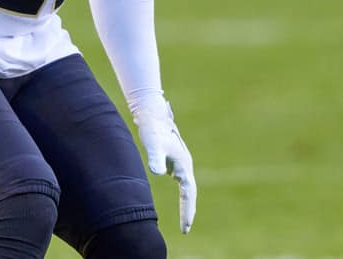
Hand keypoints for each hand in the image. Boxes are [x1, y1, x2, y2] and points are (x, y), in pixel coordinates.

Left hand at [133, 97, 196, 233]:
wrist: (152, 113)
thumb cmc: (152, 129)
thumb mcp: (153, 144)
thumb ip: (155, 158)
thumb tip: (158, 173)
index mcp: (183, 164)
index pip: (188, 193)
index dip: (187, 210)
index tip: (185, 226)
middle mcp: (185, 164)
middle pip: (190, 192)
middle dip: (188, 210)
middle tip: (185, 229)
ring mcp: (180, 162)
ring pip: (187, 187)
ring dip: (187, 203)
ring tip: (185, 219)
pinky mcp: (174, 159)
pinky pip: (182, 181)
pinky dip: (183, 193)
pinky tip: (180, 196)